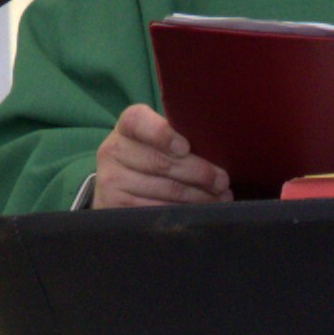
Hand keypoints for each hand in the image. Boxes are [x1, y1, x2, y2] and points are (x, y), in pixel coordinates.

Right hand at [87, 103, 230, 210]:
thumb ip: (179, 136)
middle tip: (222, 181)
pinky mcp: (116, 207)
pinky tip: (201, 211)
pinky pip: (158, 210)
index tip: (185, 148)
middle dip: (199, 173)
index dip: (162, 134)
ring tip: (220, 197)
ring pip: (165, 189)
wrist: (118, 186)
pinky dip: (184, 212)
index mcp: (127, 126)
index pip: (138, 122)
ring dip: (198, 196)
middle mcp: (113, 150)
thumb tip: (217, 149)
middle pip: (161, 162)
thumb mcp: (157, 140)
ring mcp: (111, 180)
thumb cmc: (150, 157)